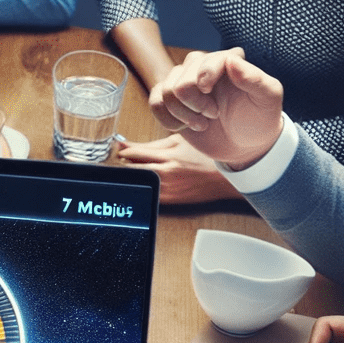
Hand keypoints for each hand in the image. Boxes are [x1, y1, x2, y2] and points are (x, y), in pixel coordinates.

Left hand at [116, 133, 238, 203]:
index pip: (134, 153)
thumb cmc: (203, 156)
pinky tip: (143, 184)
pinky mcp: (169, 200)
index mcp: (168, 155)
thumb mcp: (178, 142)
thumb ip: (149, 144)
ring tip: (134, 172)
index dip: (122, 152)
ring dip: (131, 177)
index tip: (119, 151)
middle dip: (122, 166)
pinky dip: (141, 188)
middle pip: (131, 170)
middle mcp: (166, 173)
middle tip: (120, 163)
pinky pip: (147, 195)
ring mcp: (167, 188)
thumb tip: (123, 145)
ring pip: (138, 183)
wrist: (224, 177)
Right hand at [148, 48, 284, 169]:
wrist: (244, 146)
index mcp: (228, 61)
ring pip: (165, 90)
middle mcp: (203, 68)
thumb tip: (232, 60)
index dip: (205, 81)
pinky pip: (154, 102)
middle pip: (180, 78)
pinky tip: (183, 127)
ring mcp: (185, 83)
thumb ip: (255, 78)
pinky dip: (166, 119)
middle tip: (213, 115)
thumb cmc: (259, 120)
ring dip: (182, 114)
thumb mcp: (267, 99)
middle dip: (194, 104)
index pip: (205, 61)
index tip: (215, 103)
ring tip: (201, 124)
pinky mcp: (171, 101)